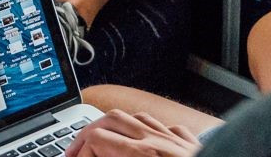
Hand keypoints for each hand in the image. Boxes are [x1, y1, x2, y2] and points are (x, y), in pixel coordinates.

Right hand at [66, 110, 201, 156]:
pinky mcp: (195, 148)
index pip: (96, 140)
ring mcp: (178, 142)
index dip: (78, 154)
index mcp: (143, 156)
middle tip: (76, 154)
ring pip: (138, 118)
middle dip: (88, 135)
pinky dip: (148, 130)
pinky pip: (167, 128)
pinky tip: (145, 141)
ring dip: (115, 127)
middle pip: (111, 120)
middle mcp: (160, 142)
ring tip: (102, 142)